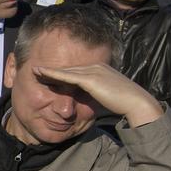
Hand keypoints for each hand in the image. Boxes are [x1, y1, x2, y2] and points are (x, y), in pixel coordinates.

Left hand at [32, 64, 162, 126]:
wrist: (136, 102)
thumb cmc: (124, 103)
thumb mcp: (107, 95)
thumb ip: (97, 94)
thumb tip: (88, 99)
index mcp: (100, 69)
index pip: (76, 70)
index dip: (60, 72)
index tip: (46, 73)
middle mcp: (96, 66)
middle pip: (69, 68)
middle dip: (52, 69)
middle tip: (35, 69)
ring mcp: (93, 71)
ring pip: (66, 70)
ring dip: (49, 70)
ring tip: (34, 70)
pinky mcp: (90, 78)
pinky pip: (67, 76)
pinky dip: (53, 74)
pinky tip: (41, 73)